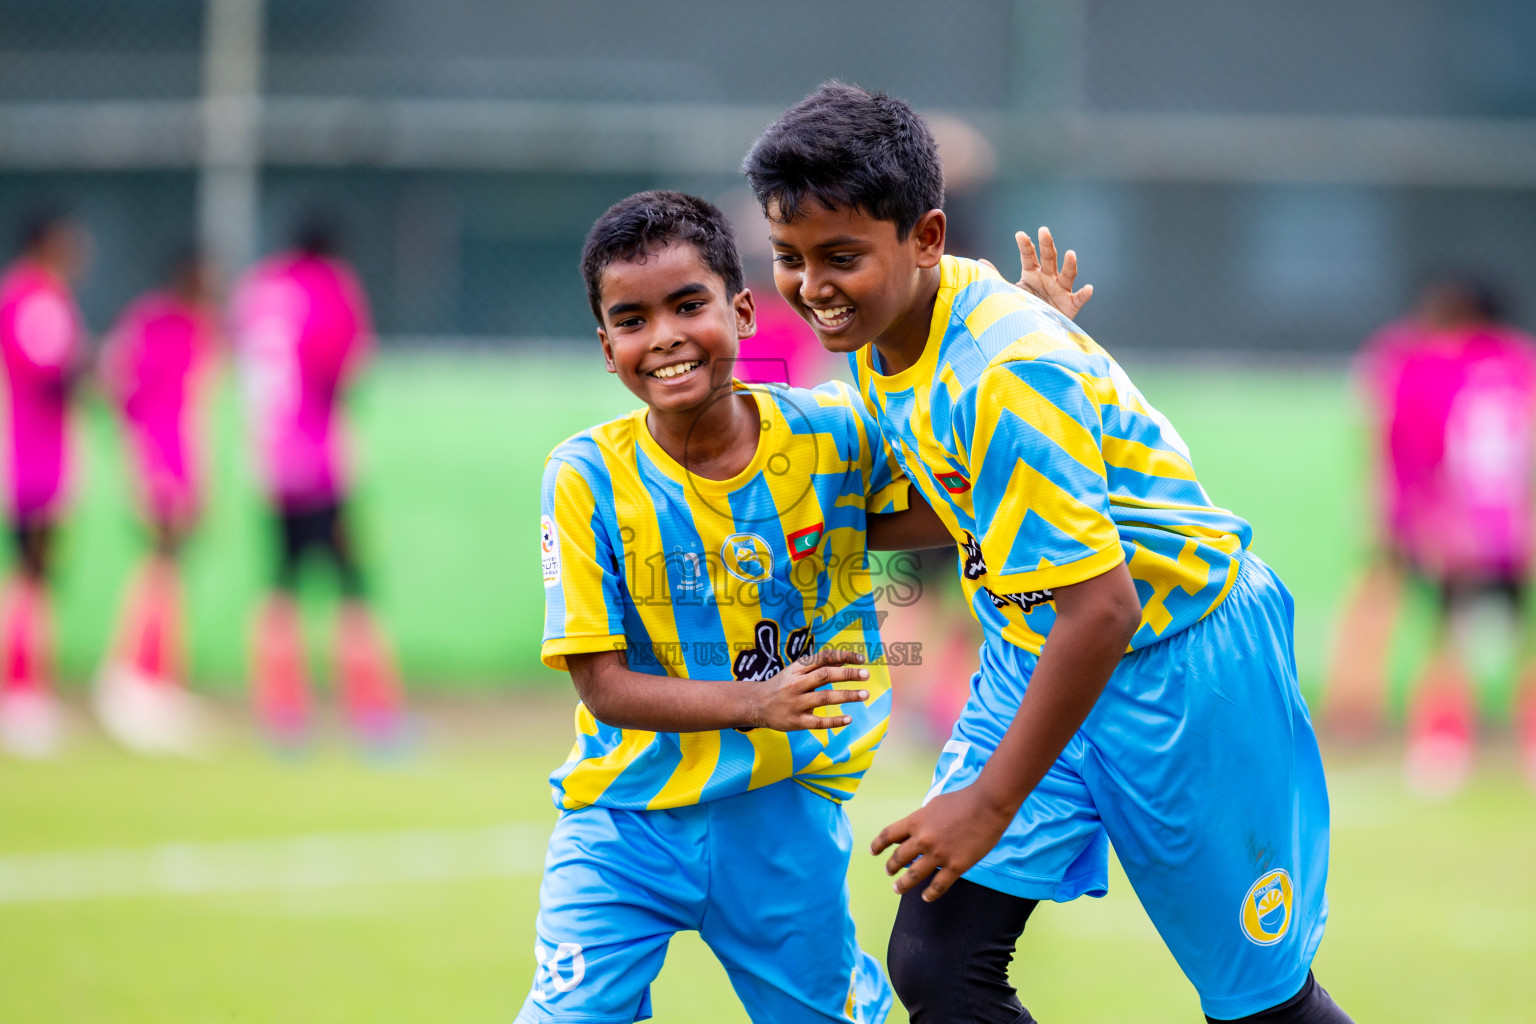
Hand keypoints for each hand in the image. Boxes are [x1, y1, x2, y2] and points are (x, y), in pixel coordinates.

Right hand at [745, 648, 869, 731]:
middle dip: (847, 674)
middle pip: (825, 675)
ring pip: (824, 698)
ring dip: (846, 696)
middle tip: (866, 675)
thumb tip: (846, 659)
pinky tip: (849, 719)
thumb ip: (819, 666)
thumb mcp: (797, 671)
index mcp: (798, 669)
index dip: (843, 656)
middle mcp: (797, 684)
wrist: (756, 704)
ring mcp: (796, 703)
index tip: (861, 659)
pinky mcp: (796, 721)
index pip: (823, 658)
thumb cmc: (782, 685)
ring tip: (865, 694)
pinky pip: (818, 722)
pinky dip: (834, 721)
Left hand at [870, 784, 1012, 901]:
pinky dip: (930, 894)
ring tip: (897, 889)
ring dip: (903, 884)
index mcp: (916, 821)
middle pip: (898, 857)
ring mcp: (939, 854)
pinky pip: (938, 885)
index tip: (873, 851)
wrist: (988, 804)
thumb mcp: (934, 804)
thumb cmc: (963, 800)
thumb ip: (922, 819)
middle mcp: (923, 839)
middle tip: (888, 872)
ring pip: (913, 875)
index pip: (889, 835)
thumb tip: (914, 830)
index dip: (878, 844)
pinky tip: (925, 897)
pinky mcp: (956, 866)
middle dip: (890, 867)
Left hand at [984, 226, 1093, 319]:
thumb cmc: (1023, 306)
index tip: (1020, 235)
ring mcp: (1061, 290)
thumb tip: (979, 262)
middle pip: (1049, 258)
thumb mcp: (1009, 291)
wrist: (1035, 329)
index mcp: (1032, 273)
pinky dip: (1084, 294)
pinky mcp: (1070, 305)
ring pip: (1067, 274)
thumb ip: (996, 278)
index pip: (1028, 256)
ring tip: (1071, 253)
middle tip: (1044, 231)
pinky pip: (1079, 298)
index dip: (1025, 246)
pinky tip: (1089, 288)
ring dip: (1070, 264)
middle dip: (1047, 244)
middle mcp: (1048, 278)